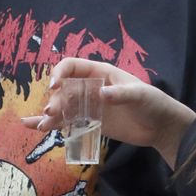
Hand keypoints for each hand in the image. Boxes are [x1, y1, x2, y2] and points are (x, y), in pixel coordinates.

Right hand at [22, 58, 194, 161]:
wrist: (161, 127)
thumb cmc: (152, 103)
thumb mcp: (140, 95)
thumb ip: (121, 94)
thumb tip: (102, 94)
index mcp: (99, 72)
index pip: (71, 66)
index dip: (60, 73)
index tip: (54, 86)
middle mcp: (90, 87)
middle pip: (63, 89)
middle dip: (54, 100)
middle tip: (51, 114)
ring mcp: (88, 105)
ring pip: (62, 106)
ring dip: (49, 114)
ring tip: (40, 126)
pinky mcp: (89, 122)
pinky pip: (66, 122)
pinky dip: (51, 125)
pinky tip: (34, 128)